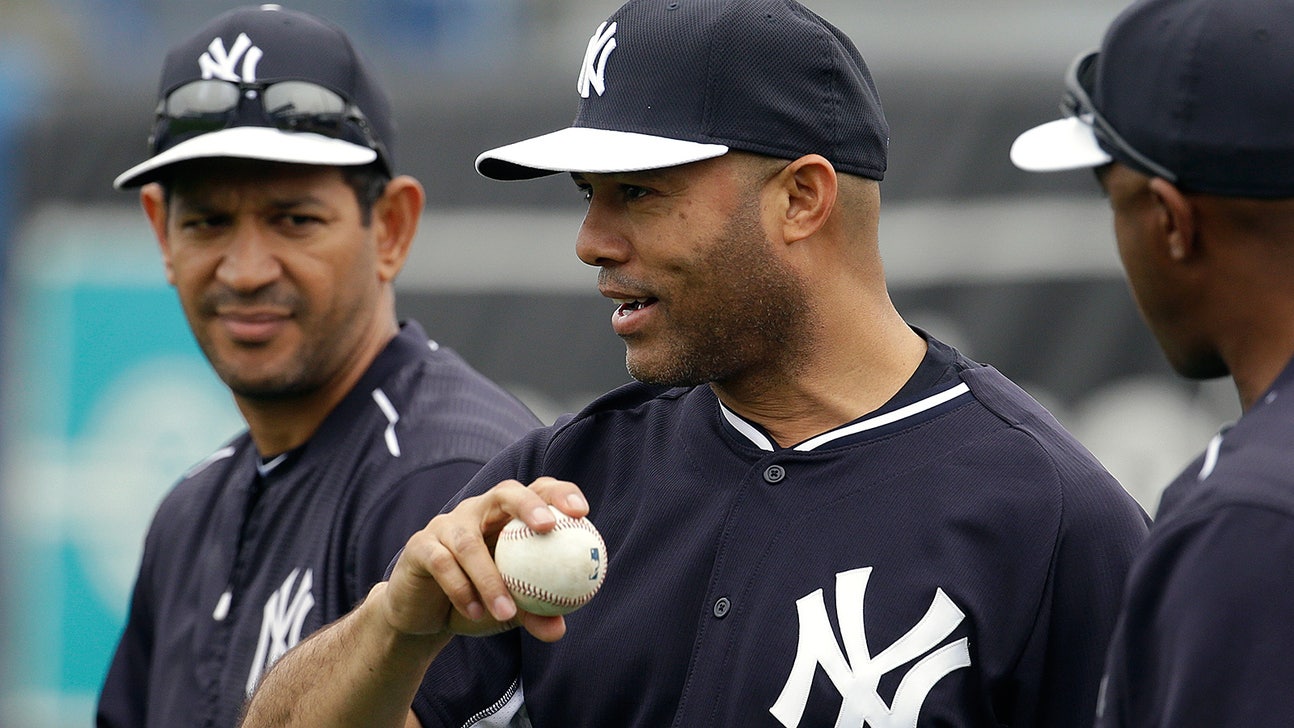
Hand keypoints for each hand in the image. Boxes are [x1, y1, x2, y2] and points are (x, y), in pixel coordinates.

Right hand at [378, 477, 589, 643]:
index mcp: (506, 517)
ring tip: (506, 611)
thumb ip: (534, 615)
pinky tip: (475, 613)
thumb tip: (559, 630)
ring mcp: (446, 525)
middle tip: (548, 528)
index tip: (582, 513)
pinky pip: (442, 563)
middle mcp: (477, 511)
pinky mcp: (420, 546)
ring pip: (469, 541)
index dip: (560, 494)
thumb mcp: (509, 611)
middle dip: (528, 504)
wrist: (423, 616)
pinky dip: (461, 589)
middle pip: (504, 492)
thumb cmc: (476, 602)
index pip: (537, 490)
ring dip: (489, 578)